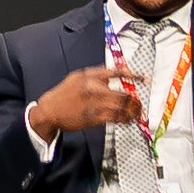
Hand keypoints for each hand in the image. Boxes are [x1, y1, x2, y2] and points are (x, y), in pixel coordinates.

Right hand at [30, 67, 144, 139]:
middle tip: (139, 104)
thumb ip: (96, 75)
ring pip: (120, 107)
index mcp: (89, 75)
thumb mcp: (77, 78)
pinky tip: (126, 120)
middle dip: (134, 100)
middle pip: (121, 93)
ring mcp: (92, 103)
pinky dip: (123, 119)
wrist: (49, 110)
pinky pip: (113, 118)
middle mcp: (92, 87)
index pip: (115, 72)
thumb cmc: (64, 94)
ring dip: (131, 112)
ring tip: (135, 114)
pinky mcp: (92, 117)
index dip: (132, 75)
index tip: (144, 79)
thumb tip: (116, 73)